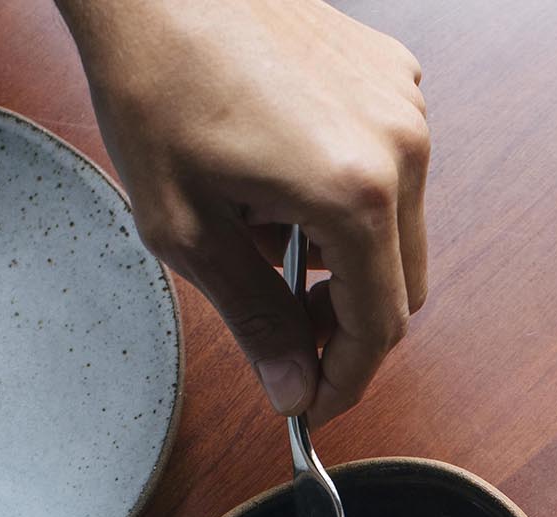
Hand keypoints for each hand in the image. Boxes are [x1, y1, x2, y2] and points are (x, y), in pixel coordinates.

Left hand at [58, 0, 429, 421]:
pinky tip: (278, 176)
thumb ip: (253, 317)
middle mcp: (398, 146)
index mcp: (355, 191)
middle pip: (402, 282)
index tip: (312, 401)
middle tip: (283, 331)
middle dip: (344, 320)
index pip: (380, 325)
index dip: (346, 379)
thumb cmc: (154, 77)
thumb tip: (292, 389)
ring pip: (398, 227)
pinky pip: (389, 167)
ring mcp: (403, 104)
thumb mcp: (186, 225)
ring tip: (260, 231)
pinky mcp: (392, 74)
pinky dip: (346, 195)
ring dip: (343, 255)